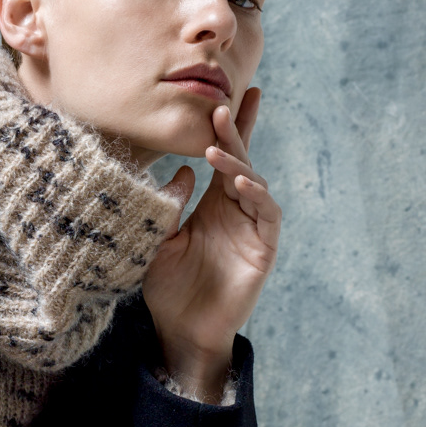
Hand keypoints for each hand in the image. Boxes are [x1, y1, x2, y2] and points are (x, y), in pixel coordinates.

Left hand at [142, 88, 280, 401]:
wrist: (182, 331)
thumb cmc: (170, 289)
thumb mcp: (158, 241)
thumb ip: (169, 206)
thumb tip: (181, 171)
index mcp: (213, 203)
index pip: (224, 157)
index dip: (229, 128)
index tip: (225, 95)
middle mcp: (235, 210)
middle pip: (241, 160)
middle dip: (233, 132)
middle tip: (219, 105)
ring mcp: (252, 227)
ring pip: (255, 182)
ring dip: (238, 162)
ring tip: (217, 148)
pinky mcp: (264, 248)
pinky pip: (266, 213)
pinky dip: (256, 194)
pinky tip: (240, 182)